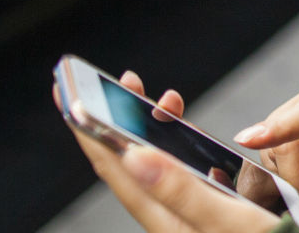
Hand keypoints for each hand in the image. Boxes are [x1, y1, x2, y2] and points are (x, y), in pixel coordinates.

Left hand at [64, 71, 280, 232]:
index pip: (116, 168)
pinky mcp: (204, 215)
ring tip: (160, 98)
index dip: (90, 130)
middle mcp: (169, 219)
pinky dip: (179, 147)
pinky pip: (178, 176)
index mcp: (166, 221)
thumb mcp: (230, 223)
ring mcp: (185, 217)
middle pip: (129, 165)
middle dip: (117, 119)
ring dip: (149, 129)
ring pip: (153, 168)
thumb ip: (183, 192)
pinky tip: (188, 137)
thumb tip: (134, 155)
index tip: (69, 94)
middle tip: (116, 81)